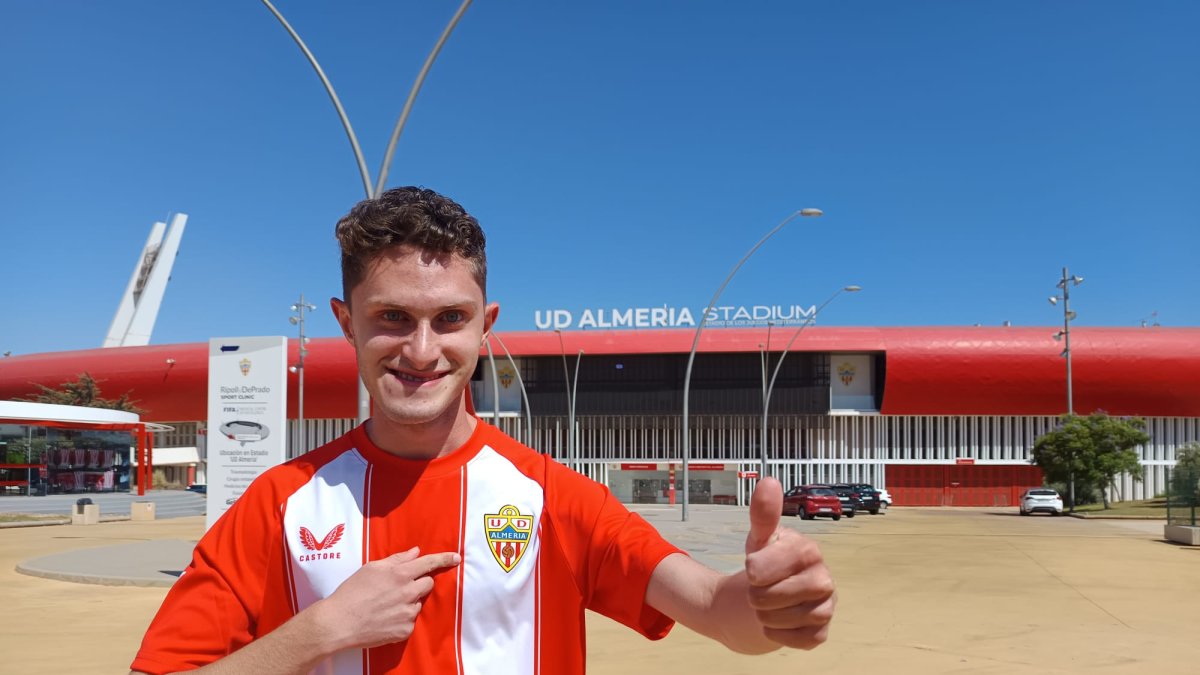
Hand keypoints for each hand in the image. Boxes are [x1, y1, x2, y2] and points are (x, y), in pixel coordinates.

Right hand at [315, 547, 460, 650]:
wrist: (339, 622)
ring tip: (386, 606)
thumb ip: (397, 559)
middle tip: (400, 587)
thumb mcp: (371, 568)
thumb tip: (415, 552)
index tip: (456, 558)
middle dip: (419, 583)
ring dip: (408, 602)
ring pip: (418, 603)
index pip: (429, 563)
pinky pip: (410, 621)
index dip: (444, 559)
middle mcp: (408, 592)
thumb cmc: (352, 592)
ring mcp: (408, 613)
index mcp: (400, 574)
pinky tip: (385, 619)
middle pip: (428, 583)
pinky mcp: (405, 630)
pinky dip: (401, 619)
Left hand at [743, 477, 835, 648]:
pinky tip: (779, 622)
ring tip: (768, 605)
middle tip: (759, 590)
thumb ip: (763, 514)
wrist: (768, 597)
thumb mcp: (759, 538)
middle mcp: (824, 578)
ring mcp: (826, 606)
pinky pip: (797, 640)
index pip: (763, 568)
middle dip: (757, 596)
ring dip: (766, 615)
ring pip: (784, 620)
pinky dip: (779, 634)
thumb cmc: (765, 563)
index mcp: (808, 550)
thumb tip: (769, 482)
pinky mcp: (821, 632)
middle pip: (774, 597)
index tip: (754, 567)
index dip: (752, 571)